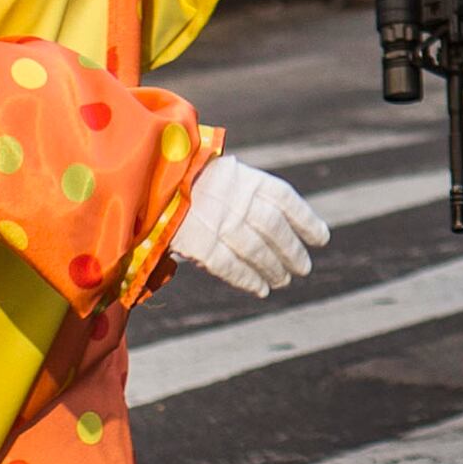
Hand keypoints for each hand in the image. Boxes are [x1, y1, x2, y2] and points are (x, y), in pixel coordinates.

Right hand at [169, 153, 329, 296]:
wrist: (141, 181)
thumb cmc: (182, 180)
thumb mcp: (218, 174)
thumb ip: (245, 193)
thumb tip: (283, 223)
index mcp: (241, 176)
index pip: (284, 198)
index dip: (306, 220)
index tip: (321, 239)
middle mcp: (233, 197)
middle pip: (274, 228)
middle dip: (292, 251)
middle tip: (303, 268)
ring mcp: (215, 219)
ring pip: (256, 250)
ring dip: (273, 269)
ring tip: (282, 281)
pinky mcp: (196, 242)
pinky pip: (229, 265)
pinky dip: (247, 279)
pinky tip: (260, 289)